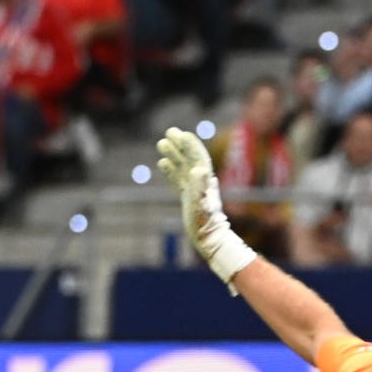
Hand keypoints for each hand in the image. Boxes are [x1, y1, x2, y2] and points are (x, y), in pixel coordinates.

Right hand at [156, 126, 256, 285]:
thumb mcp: (201, 205)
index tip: (180, 134)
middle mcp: (201, 182)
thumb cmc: (205, 224)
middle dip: (180, 145)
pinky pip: (178, 179)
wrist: (210, 240)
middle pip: (190, 158)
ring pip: (182, 166)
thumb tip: (197, 168)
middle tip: (169, 132)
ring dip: (173, 155)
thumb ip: (199, 187)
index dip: (189, 145)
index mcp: (205, 181)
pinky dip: (171, 170)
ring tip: (161, 143)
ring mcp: (194, 189)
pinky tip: (162, 163)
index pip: (197, 157)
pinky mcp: (188, 197)